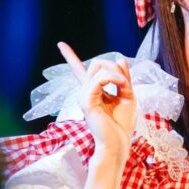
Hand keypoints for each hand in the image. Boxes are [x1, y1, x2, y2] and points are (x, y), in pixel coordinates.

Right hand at [58, 42, 136, 157]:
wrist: (118, 143)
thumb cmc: (122, 124)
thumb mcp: (128, 96)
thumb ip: (123, 78)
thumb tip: (120, 58)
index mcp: (93, 91)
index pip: (79, 70)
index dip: (70, 56)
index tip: (60, 44)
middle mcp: (85, 92)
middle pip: (96, 64)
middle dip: (114, 67)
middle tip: (125, 82)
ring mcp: (83, 96)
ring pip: (98, 68)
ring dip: (116, 73)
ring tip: (125, 86)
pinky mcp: (86, 101)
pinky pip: (100, 78)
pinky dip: (114, 78)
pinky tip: (122, 86)